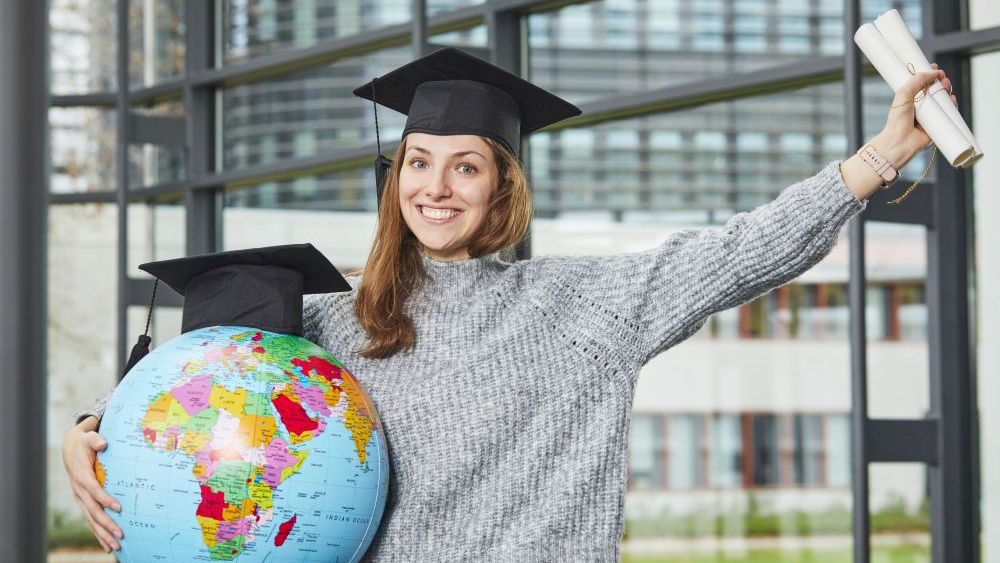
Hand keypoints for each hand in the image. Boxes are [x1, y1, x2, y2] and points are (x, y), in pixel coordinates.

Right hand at [62, 417, 122, 552]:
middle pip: (93, 511)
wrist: (71, 450)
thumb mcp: (89, 438)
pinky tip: (108, 546)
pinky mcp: (84, 503)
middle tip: (121, 534)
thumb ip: (96, 440)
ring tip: (115, 547)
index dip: (104, 499)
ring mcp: (81, 499)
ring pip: (91, 520)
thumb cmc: (85, 443)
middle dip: (106, 524)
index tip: (118, 507)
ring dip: (103, 534)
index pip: (93, 490)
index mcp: (82, 476)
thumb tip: (102, 444)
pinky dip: (99, 534)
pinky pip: (91, 521)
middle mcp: (80, 491)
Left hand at [871, 63, 957, 168]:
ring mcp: (929, 115)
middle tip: (942, 78)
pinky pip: (948, 113)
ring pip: (943, 100)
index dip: (929, 74)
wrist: (899, 141)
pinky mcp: (937, 124)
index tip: (934, 68)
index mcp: (910, 98)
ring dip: (947, 91)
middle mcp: (920, 106)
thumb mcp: (903, 94)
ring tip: (946, 86)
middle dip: (940, 81)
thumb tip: (933, 72)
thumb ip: (917, 80)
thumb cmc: (897, 120)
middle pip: (935, 90)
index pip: (922, 83)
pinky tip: (952, 99)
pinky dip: (952, 105)